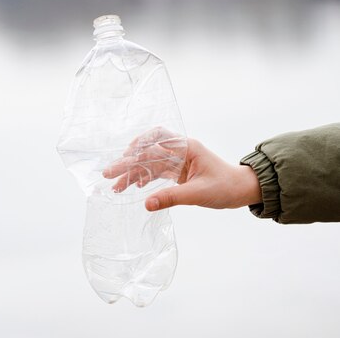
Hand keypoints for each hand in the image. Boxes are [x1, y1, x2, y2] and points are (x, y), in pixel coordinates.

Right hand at [102, 128, 261, 211]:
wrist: (242, 190)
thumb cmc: (226, 187)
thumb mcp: (198, 193)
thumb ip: (171, 197)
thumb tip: (147, 204)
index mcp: (185, 147)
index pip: (153, 145)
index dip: (134, 154)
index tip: (119, 163)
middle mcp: (179, 150)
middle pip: (146, 152)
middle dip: (127, 163)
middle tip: (109, 174)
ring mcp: (177, 160)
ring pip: (148, 163)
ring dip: (133, 173)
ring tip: (117, 187)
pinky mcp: (177, 170)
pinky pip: (155, 171)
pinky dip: (143, 178)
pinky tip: (135, 187)